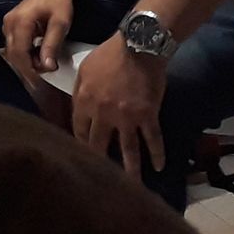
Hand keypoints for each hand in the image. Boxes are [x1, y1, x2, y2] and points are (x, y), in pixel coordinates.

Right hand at [0, 0, 75, 94]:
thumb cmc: (58, 1)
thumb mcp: (60, 23)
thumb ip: (52, 45)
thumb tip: (47, 67)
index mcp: (20, 22)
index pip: (20, 54)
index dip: (30, 71)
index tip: (43, 81)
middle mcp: (9, 24)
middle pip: (14, 55)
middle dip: (29, 68)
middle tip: (48, 72)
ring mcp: (7, 25)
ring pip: (13, 52)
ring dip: (27, 62)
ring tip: (46, 63)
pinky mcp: (10, 26)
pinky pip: (14, 46)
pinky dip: (25, 55)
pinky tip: (38, 55)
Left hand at [70, 33, 167, 179]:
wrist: (138, 46)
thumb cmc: (108, 55)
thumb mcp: (84, 70)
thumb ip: (78, 92)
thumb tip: (75, 109)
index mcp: (85, 102)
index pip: (79, 130)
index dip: (80, 143)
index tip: (81, 155)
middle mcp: (103, 114)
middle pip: (98, 145)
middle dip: (98, 162)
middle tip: (100, 179)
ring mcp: (127, 118)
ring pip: (127, 149)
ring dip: (129, 170)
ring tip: (131, 187)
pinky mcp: (148, 116)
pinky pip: (153, 139)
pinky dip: (157, 154)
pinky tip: (158, 167)